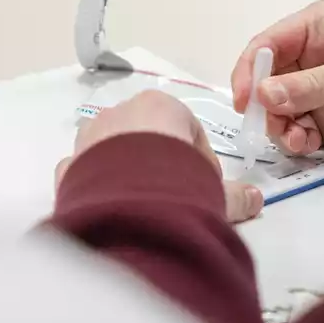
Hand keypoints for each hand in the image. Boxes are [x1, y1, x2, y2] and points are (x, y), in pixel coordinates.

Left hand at [58, 90, 263, 222]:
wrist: (126, 214)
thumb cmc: (178, 187)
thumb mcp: (216, 192)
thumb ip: (236, 195)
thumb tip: (256, 199)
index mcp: (158, 107)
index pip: (187, 128)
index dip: (201, 160)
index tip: (206, 187)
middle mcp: (119, 114)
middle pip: (148, 136)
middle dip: (163, 163)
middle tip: (178, 198)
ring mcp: (88, 140)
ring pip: (113, 151)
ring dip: (129, 172)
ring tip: (147, 207)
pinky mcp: (67, 169)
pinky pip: (86, 175)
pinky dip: (99, 188)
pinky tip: (115, 211)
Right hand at [231, 0, 323, 154]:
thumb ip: (313, 85)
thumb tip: (264, 95)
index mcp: (318, 27)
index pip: (268, 44)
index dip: (249, 70)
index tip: (243, 100)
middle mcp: (310, 56)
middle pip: (266, 80)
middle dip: (264, 105)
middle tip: (272, 127)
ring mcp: (317, 88)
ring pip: (277, 108)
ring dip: (280, 126)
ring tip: (298, 140)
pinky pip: (297, 129)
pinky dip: (296, 139)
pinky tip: (307, 145)